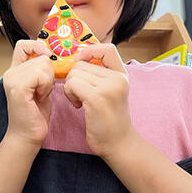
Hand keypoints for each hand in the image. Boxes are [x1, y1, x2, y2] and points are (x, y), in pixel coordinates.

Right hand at [2, 40, 54, 148]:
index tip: (48, 60)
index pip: (24, 45)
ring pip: (43, 64)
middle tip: (42, 91)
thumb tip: (54, 57)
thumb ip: (42, 70)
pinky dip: (46, 85)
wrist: (27, 136)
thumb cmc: (35, 114)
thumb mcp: (41, 86)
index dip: (39, 47)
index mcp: (14, 70)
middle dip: (49, 73)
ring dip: (48, 81)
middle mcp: (10, 73)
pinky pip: (41, 74)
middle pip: (40, 55)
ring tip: (41, 95)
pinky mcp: (17, 88)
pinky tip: (40, 97)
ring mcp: (12, 79)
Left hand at [64, 43, 135, 158]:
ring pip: (74, 74)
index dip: (89, 51)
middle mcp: (118, 78)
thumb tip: (77, 58)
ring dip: (70, 88)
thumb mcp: (110, 91)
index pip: (107, 48)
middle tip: (79, 94)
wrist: (119, 144)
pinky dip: (69, 94)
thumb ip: (99, 75)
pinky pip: (72, 84)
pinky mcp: (97, 98)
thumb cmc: (109, 119)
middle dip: (73, 78)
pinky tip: (77, 106)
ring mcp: (109, 88)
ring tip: (80, 101)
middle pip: (81, 64)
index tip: (81, 64)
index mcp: (121, 74)